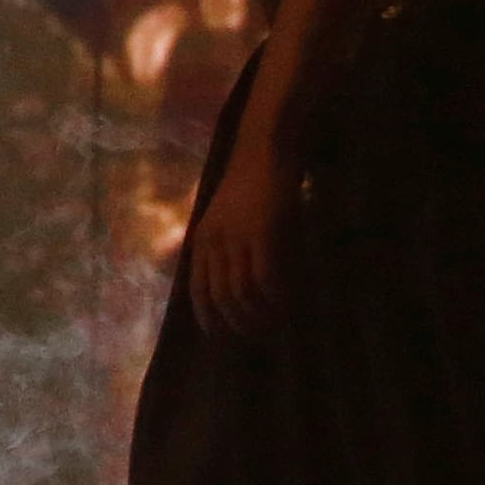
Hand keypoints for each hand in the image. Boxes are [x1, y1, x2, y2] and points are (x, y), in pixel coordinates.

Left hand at [185, 135, 290, 336]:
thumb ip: (230, 247)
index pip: (197, 289)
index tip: (220, 336)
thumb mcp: (231, 219)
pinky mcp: (263, 231)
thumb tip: (242, 285)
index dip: (207, 316)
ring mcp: (238, 236)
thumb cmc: (251, 184)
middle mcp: (215, 241)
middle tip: (259, 335)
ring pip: (241, 292)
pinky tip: (287, 304)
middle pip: (220, 297)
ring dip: (259, 314)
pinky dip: (276, 296)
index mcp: (203, 239)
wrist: (262, 149)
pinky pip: (265, 276)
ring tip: (276, 323)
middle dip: (238, 322)